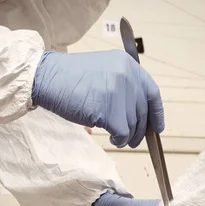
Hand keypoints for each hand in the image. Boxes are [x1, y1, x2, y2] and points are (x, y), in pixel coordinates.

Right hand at [32, 50, 163, 148]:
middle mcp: (127, 76)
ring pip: (133, 124)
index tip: (157, 127)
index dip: (156, 113)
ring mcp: (119, 92)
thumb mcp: (103, 71)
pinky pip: (122, 133)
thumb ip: (122, 86)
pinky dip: (119, 141)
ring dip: (126, 137)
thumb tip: (135, 114)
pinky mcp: (109, 110)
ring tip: (116, 140)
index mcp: (128, 65)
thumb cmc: (70, 79)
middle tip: (132, 141)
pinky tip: (111, 141)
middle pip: (143, 112)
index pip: (152, 92)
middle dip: (139, 131)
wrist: (48, 77)